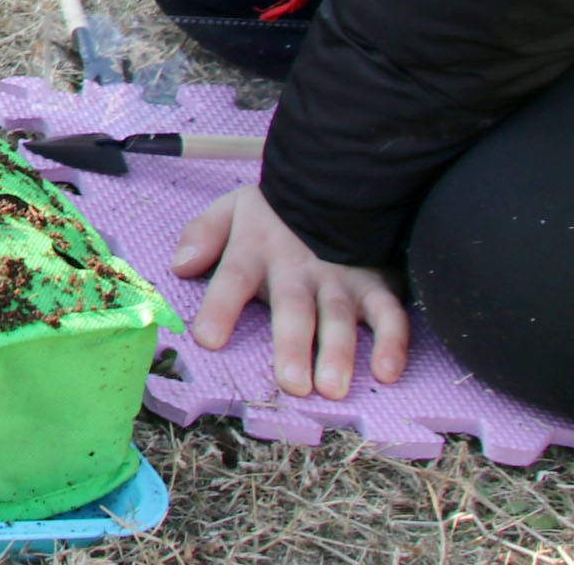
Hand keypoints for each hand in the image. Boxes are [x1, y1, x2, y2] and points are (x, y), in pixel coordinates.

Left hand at [173, 184, 408, 399]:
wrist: (336, 184)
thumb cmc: (276, 214)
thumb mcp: (232, 209)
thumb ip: (204, 235)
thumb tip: (180, 266)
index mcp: (257, 250)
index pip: (234, 278)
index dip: (221, 308)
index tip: (207, 339)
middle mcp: (298, 268)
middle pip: (293, 307)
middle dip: (293, 344)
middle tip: (292, 383)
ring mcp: (339, 278)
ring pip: (338, 316)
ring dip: (338, 352)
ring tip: (332, 388)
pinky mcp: (375, 285)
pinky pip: (388, 314)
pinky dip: (392, 342)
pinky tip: (387, 372)